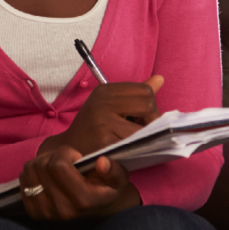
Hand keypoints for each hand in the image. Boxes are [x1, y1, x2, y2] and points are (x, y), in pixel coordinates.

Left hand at [19, 146, 141, 219]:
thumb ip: (114, 170)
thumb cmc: (106, 192)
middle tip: (66, 160)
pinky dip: (33, 172)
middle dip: (53, 155)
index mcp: (83, 200)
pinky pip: (23, 180)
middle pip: (41, 166)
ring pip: (29, 170)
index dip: (65, 152)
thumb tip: (101, 162)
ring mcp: (45, 212)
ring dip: (42, 162)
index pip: (58, 165)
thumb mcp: (119, 181)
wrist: (95, 216)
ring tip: (57, 166)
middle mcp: (61, 209)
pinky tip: (48, 176)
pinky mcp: (33, 213)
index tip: (76, 156)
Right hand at [40, 75, 163, 155]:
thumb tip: (160, 78)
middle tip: (143, 131)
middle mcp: (102, 103)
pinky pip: (133, 143)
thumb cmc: (94, 128)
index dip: (150, 105)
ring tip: (133, 141)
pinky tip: (127, 150)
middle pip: (148, 104)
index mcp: (105, 91)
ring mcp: (101, 122)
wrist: (68, 151)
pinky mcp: (103, 142)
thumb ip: (136, 94)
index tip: (143, 118)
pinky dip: (136, 148)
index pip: (145, 91)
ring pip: (143, 126)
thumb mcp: (111, 105)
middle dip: (152, 119)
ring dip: (145, 136)